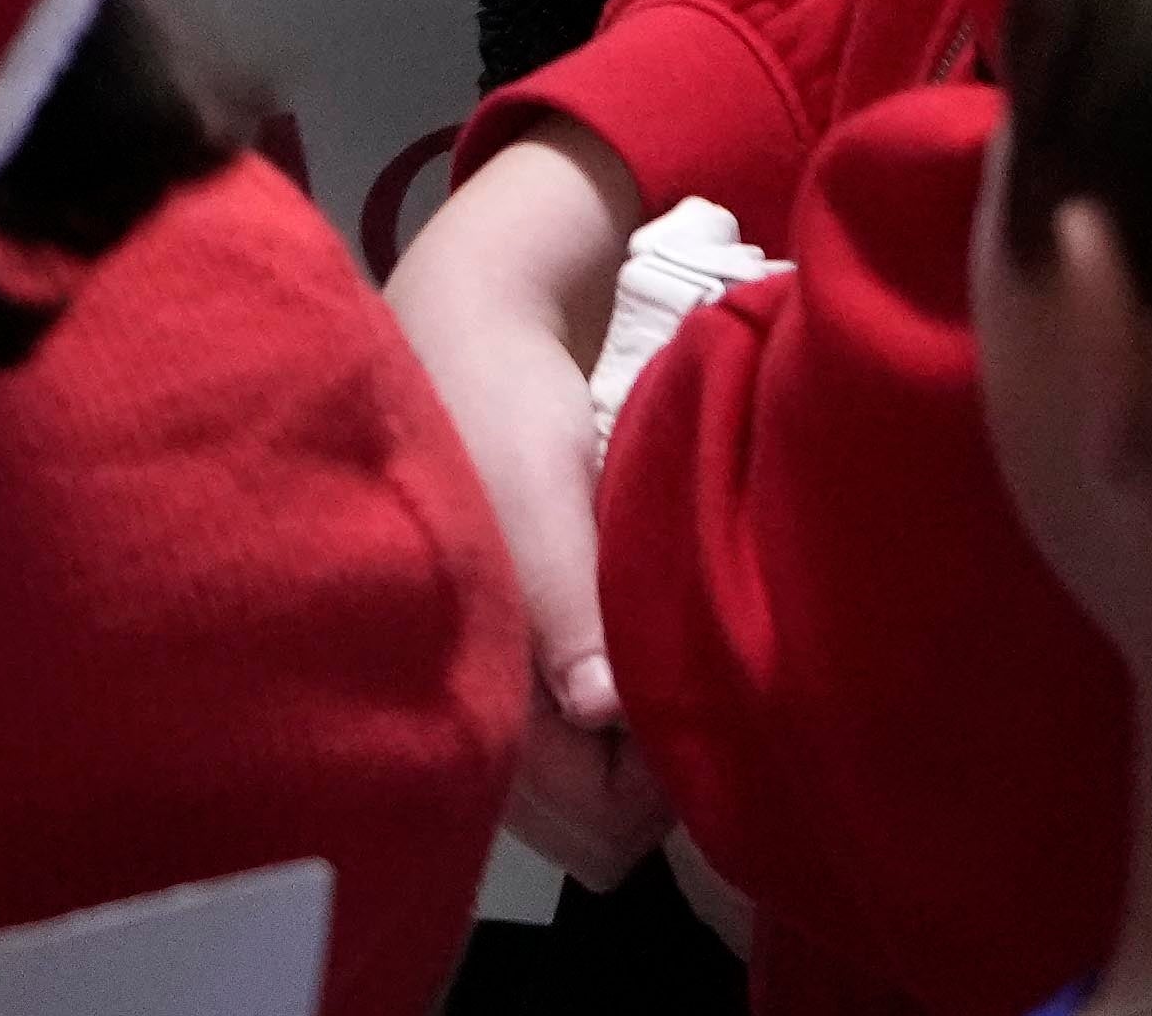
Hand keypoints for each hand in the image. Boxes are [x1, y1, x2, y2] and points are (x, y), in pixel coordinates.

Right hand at [388, 124, 666, 877]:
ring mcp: (503, 693)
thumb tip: (601, 708)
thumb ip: (565, 600)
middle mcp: (483, 714)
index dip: (656, 781)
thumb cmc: (497, 400)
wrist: (469, 319)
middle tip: (678, 667)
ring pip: (595, 792)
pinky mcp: (522, 660)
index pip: (595, 826)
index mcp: (468, 687)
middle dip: (651, 777)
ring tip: (657, 640)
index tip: (683, 692)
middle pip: (597, 831)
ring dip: (640, 741)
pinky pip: (587, 744)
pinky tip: (633, 634)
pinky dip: (625, 712)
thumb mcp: (536, 486)